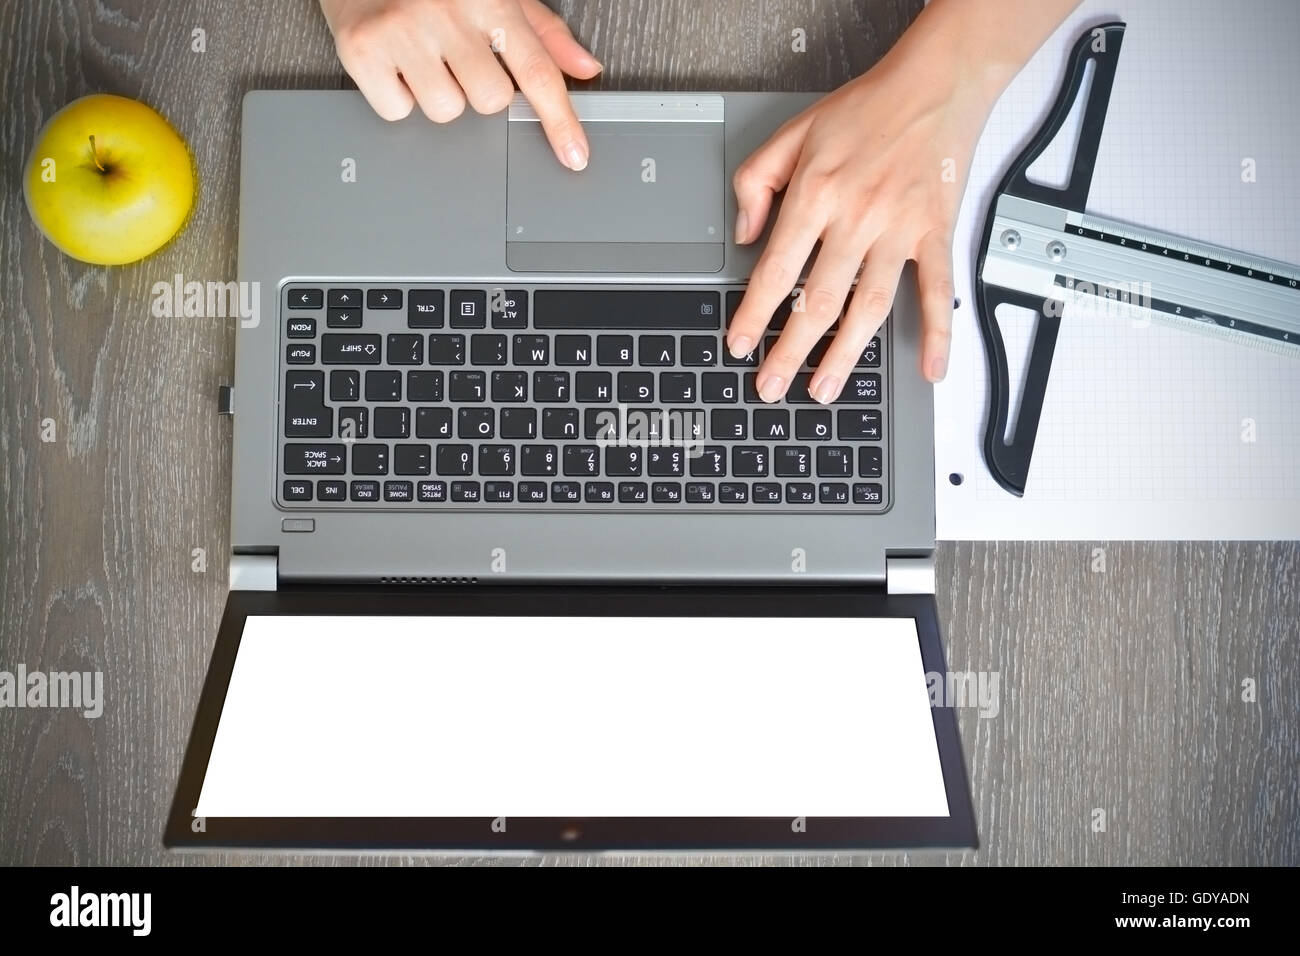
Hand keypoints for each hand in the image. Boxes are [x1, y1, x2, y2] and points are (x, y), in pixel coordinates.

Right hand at [320, 0, 600, 169]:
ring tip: (420, 54)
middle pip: (490, 101)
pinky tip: (392, 61)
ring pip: (445, 111)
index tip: (575, 156)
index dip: (560, 119)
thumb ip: (542, 32)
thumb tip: (585, 68)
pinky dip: (395, 96)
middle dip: (477, 89)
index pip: (537, 70)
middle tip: (455, 57)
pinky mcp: (362, 47)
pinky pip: (397, 111)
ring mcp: (402, 29)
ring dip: (436, 94)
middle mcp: (447, 11)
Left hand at [727, 35, 998, 400]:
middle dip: (790, 351)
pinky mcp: (935, 233)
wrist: (933, 84)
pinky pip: (937, 291)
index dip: (753, 315)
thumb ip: (756, 183)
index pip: (775, 270)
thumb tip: (744, 235)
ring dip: (845, 355)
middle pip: (817, 301)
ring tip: (824, 389)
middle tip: (772, 386)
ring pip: (869, 307)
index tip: (739, 344)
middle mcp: (856, 216)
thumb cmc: (865, 109)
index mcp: (816, 194)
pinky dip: (938, 332)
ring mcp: (899, 229)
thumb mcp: (792, 134)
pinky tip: (930, 368)